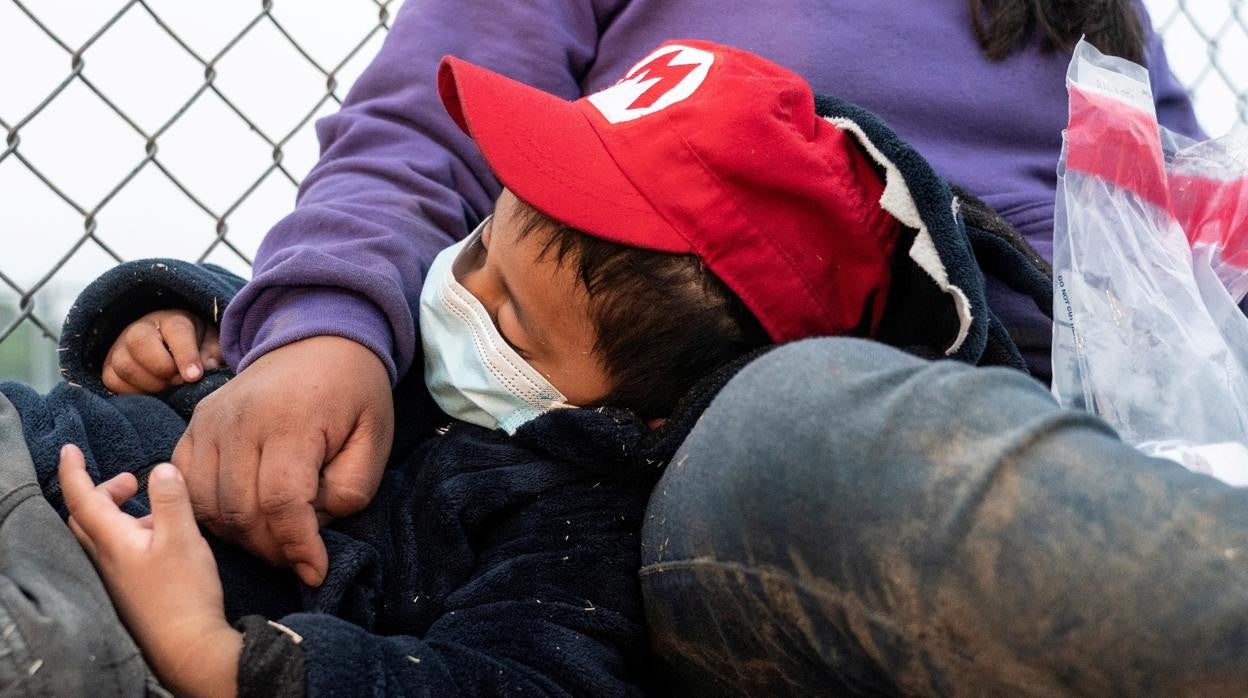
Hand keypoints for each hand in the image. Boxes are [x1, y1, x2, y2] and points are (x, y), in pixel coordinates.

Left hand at [59, 445, 240, 697]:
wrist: (187, 645)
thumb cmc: (183, 591)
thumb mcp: (183, 537)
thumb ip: (171, 500)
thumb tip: (160, 468)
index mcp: (112, 541)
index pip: (81, 498)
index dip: (73, 471)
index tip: (69, 449)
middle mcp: (104, 558)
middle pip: (86, 517)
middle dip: (102, 491)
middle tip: (131, 481)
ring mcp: (114, 577)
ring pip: (101, 536)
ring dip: (118, 514)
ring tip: (153, 509)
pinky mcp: (127, 590)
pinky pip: (116, 552)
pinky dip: (128, 534)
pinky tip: (159, 540)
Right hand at [104, 309, 222, 394]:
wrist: (169, 348)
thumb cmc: (196, 347)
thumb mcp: (212, 345)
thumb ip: (213, 355)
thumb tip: (206, 369)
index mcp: (173, 320)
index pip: (177, 331)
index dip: (186, 356)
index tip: (195, 376)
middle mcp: (141, 328)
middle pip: (139, 343)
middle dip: (162, 368)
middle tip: (179, 380)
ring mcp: (120, 346)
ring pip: (124, 365)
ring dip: (150, 384)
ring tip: (168, 387)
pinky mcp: (108, 366)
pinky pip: (112, 381)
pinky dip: (133, 392)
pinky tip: (152, 392)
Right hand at [172, 336, 393, 586]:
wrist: (317, 338)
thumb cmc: (353, 391)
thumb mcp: (373, 438)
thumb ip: (349, 488)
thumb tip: (312, 528)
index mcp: (291, 421)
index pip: (281, 501)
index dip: (297, 546)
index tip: (316, 571)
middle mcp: (239, 421)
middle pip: (240, 510)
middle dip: (271, 548)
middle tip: (299, 556)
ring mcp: (209, 422)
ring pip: (206, 505)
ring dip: (240, 535)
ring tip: (275, 537)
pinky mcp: (195, 424)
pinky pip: (187, 485)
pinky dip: (210, 512)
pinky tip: (243, 516)